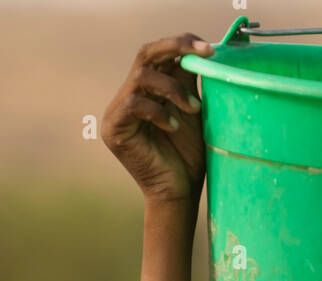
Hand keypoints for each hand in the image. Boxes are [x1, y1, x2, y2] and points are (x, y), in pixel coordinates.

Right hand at [101, 34, 215, 207]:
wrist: (178, 195)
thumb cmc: (188, 159)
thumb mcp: (192, 113)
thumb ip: (188, 83)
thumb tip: (197, 52)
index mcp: (146, 91)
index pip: (157, 55)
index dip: (180, 44)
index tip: (208, 48)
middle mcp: (129, 96)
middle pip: (145, 55)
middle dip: (175, 49)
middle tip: (202, 53)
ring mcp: (118, 111)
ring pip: (142, 76)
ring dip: (172, 89)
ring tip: (192, 110)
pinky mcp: (114, 128)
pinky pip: (134, 103)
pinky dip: (158, 111)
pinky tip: (174, 127)